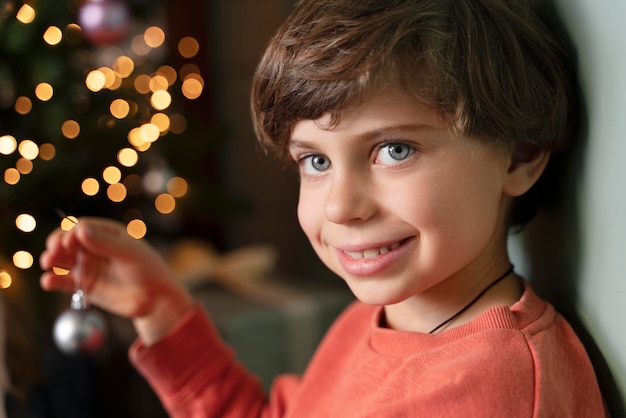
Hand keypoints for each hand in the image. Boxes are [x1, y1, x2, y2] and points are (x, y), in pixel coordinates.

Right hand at [40, 217, 194, 344]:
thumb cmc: (147, 270)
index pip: (82, 227)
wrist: (154, 299)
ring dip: (51, 259)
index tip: (69, 243)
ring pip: (62, 259)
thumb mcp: (128, 254)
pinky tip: (48, 281)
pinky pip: (64, 280)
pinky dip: (53, 280)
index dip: (71, 233)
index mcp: (107, 233)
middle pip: (68, 241)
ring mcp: (88, 266)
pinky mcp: (84, 285)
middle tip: (53, 252)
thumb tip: (80, 230)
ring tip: (48, 263)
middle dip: (57, 244)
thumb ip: (105, 243)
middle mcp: (95, 247)